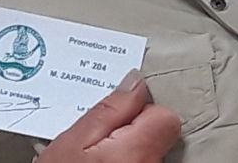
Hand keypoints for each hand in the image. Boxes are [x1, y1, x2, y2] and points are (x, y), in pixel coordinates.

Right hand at [36, 70, 181, 161]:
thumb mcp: (72, 142)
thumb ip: (109, 109)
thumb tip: (135, 83)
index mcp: (136, 152)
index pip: (165, 115)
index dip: (141, 110)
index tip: (119, 118)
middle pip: (160, 136)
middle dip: (135, 132)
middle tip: (102, 145)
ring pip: (153, 154)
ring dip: (132, 152)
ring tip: (100, 162)